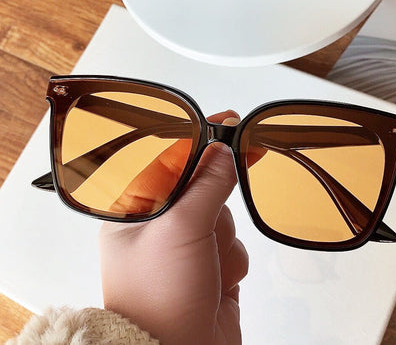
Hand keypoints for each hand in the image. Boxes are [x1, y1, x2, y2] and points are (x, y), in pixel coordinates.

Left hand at [99, 110, 247, 344]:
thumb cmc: (161, 296)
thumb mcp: (181, 227)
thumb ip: (206, 183)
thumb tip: (224, 149)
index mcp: (138, 208)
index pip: (173, 158)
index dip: (203, 139)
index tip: (230, 121)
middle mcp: (161, 223)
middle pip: (206, 185)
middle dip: (214, 208)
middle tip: (205, 229)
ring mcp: (187, 244)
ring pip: (225, 215)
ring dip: (222, 239)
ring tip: (205, 267)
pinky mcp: (210, 262)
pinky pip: (234, 243)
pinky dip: (231, 259)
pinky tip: (216, 280)